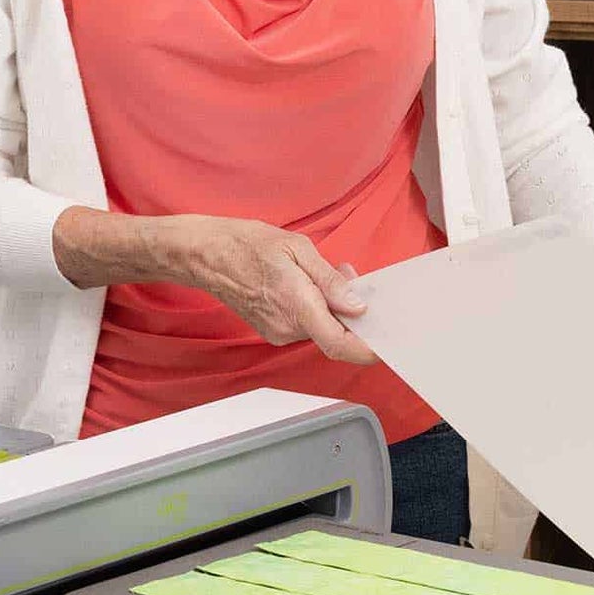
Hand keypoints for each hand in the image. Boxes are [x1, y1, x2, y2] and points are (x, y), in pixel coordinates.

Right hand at [165, 216, 378, 365]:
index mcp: (298, 306)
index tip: (385, 343)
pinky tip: (306, 284)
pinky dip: (315, 309)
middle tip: (348, 276)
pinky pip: (305, 325)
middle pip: (335, 332)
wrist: (208, 255)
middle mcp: (288, 327)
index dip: (367, 349)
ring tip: (322, 273)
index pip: (340, 344)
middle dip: (350, 309)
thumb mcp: (297, 249)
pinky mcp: (272, 331)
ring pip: (321, 327)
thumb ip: (330, 280)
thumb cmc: (248, 245)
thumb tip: (357, 304)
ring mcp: (278, 332)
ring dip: (332, 306)